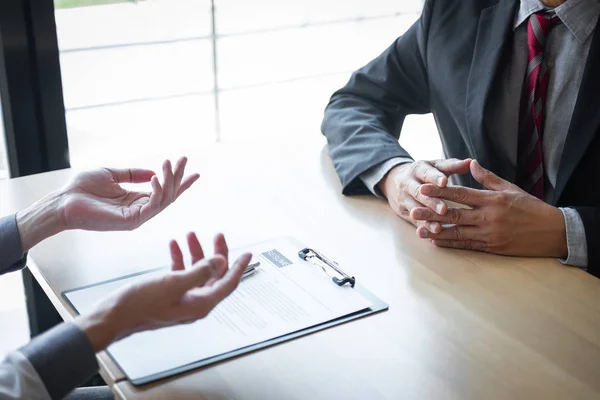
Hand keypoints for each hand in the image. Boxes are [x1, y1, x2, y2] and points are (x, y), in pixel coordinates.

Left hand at [61, 157, 199, 231]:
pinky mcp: (131, 221)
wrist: (63, 201)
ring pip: (164, 200)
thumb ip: (132, 174)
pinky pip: (152, 206)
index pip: (163, 191)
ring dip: (170, 181)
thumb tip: (153, 172)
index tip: (191, 169)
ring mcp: (137, 217)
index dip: (179, 181)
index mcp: (135, 200)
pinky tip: (156, 178)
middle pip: (168, 194)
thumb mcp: (112, 174)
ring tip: (169, 164)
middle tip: (183, 159)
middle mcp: (139, 210)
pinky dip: (158, 191)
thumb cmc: (82, 188)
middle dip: (178, 177)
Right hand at [76, 233, 251, 351]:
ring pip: (197, 272)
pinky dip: (180, 259)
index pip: (228, 283)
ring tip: (190, 234)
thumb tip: (220, 261)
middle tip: (218, 235)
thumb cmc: (139, 305)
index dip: (239, 266)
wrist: (112, 317)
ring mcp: (181, 299)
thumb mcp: (173, 283)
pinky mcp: (168, 295)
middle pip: (214, 275)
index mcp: (200, 304)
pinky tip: (174, 245)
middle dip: (216, 253)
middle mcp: (194, 303)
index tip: (248, 253)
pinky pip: (180, 274)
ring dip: (195, 253)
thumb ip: (199, 271)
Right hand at [378, 159, 471, 232]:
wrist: (395, 180)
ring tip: (438, 227)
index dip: (435, 177)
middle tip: (444, 209)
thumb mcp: (436, 166)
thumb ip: (452, 166)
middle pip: (419, 193)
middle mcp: (408, 183)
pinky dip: (423, 227)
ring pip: (415, 208)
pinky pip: (413, 220)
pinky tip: (431, 234)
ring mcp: (404, 198)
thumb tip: (470, 162)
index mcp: (418, 169)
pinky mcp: (403, 211)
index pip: (426, 172)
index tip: (444, 182)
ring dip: (426, 218)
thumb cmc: (425, 173)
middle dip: (431, 201)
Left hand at [411, 160, 566, 257]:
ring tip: (419, 230)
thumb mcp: (510, 188)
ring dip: (436, 232)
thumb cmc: (531, 208)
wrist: (553, 233)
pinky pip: (467, 246)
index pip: (461, 194)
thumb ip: (487, 178)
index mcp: (492, 199)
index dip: (440, 191)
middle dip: (431, 212)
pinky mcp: (492, 248)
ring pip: (458, 233)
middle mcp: (489, 217)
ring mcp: (489, 234)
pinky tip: (436, 242)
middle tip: (412, 210)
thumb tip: (469, 163)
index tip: (423, 188)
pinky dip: (451, 244)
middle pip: (455, 214)